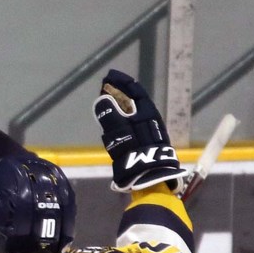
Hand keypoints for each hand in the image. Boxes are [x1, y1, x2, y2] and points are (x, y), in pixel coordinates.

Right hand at [93, 69, 186, 192]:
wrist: (151, 176)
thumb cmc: (135, 152)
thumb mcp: (119, 132)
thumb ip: (109, 115)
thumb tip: (102, 98)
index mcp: (146, 112)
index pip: (134, 92)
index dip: (122, 83)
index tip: (110, 76)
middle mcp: (151, 119)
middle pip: (136, 101)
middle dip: (122, 92)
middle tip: (108, 86)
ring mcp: (151, 131)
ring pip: (136, 113)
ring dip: (123, 106)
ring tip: (111, 101)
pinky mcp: (149, 143)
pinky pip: (135, 123)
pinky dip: (126, 118)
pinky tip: (121, 123)